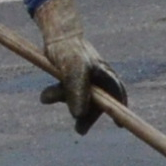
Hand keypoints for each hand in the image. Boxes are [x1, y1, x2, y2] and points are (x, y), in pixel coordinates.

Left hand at [31, 0, 124, 132]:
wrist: (55, 36)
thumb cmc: (69, 50)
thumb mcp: (73, 71)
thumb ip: (77, 92)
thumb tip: (78, 115)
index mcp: (106, 75)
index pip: (118, 96)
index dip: (120, 112)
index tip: (119, 125)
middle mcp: (98, 79)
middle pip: (97, 105)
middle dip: (85, 115)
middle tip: (79, 130)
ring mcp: (85, 80)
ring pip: (78, 100)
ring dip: (62, 99)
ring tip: (46, 95)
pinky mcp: (71, 80)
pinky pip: (65, 95)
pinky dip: (55, 95)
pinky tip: (45, 95)